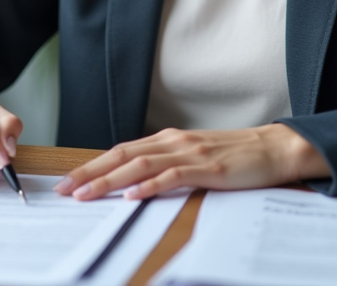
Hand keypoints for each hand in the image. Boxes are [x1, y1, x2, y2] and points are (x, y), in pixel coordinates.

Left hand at [53, 124, 330, 199]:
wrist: (273, 148)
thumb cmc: (234, 156)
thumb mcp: (194, 156)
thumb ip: (167, 163)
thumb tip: (134, 180)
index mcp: (168, 139)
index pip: (121, 152)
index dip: (92, 166)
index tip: (67, 181)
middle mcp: (173, 142)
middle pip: (122, 156)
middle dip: (89, 173)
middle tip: (63, 190)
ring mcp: (190, 153)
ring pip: (140, 165)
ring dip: (109, 181)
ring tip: (86, 194)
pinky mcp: (207, 167)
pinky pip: (172, 177)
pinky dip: (149, 185)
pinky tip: (132, 196)